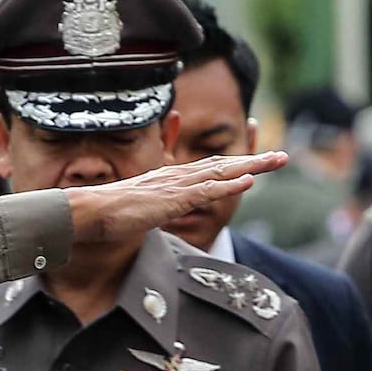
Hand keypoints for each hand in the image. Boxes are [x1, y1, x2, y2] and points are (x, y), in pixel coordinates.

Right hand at [62, 152, 284, 244]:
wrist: (90, 211)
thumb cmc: (110, 213)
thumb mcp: (143, 208)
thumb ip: (158, 206)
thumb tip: (163, 210)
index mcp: (172, 179)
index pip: (211, 168)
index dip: (237, 164)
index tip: (259, 163)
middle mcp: (177, 176)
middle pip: (223, 164)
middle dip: (255, 160)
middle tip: (282, 157)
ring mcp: (176, 186)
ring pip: (221, 172)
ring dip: (251, 167)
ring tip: (276, 162)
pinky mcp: (171, 200)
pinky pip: (205, 191)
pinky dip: (228, 185)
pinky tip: (247, 182)